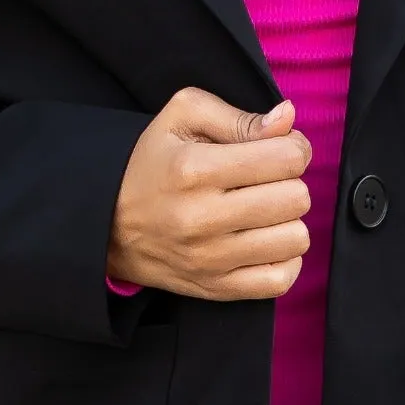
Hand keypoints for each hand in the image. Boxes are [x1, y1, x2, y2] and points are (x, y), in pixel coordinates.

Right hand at [109, 89, 312, 301]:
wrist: (108, 225)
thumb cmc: (153, 164)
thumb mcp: (182, 118)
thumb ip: (238, 116)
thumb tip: (287, 119)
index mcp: (195, 169)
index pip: (287, 159)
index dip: (294, 148)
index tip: (279, 150)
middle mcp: (202, 218)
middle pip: (296, 198)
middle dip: (290, 182)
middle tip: (266, 181)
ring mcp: (211, 259)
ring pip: (296, 239)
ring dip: (288, 221)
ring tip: (263, 211)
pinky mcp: (216, 288)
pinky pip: (281, 279)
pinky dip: (283, 258)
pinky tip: (263, 241)